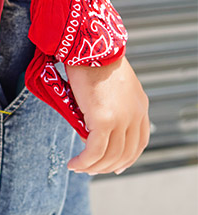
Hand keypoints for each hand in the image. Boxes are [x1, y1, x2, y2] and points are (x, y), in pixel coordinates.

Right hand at [66, 56, 149, 174]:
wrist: (89, 45)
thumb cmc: (92, 57)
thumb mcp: (110, 82)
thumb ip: (110, 101)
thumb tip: (93, 118)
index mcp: (140, 105)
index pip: (139, 140)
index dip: (127, 157)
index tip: (115, 165)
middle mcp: (135, 114)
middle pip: (126, 153)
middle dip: (108, 166)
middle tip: (91, 169)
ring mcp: (121, 119)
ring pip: (110, 156)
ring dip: (93, 167)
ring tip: (77, 167)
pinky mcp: (104, 120)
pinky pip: (94, 151)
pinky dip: (84, 161)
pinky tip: (74, 163)